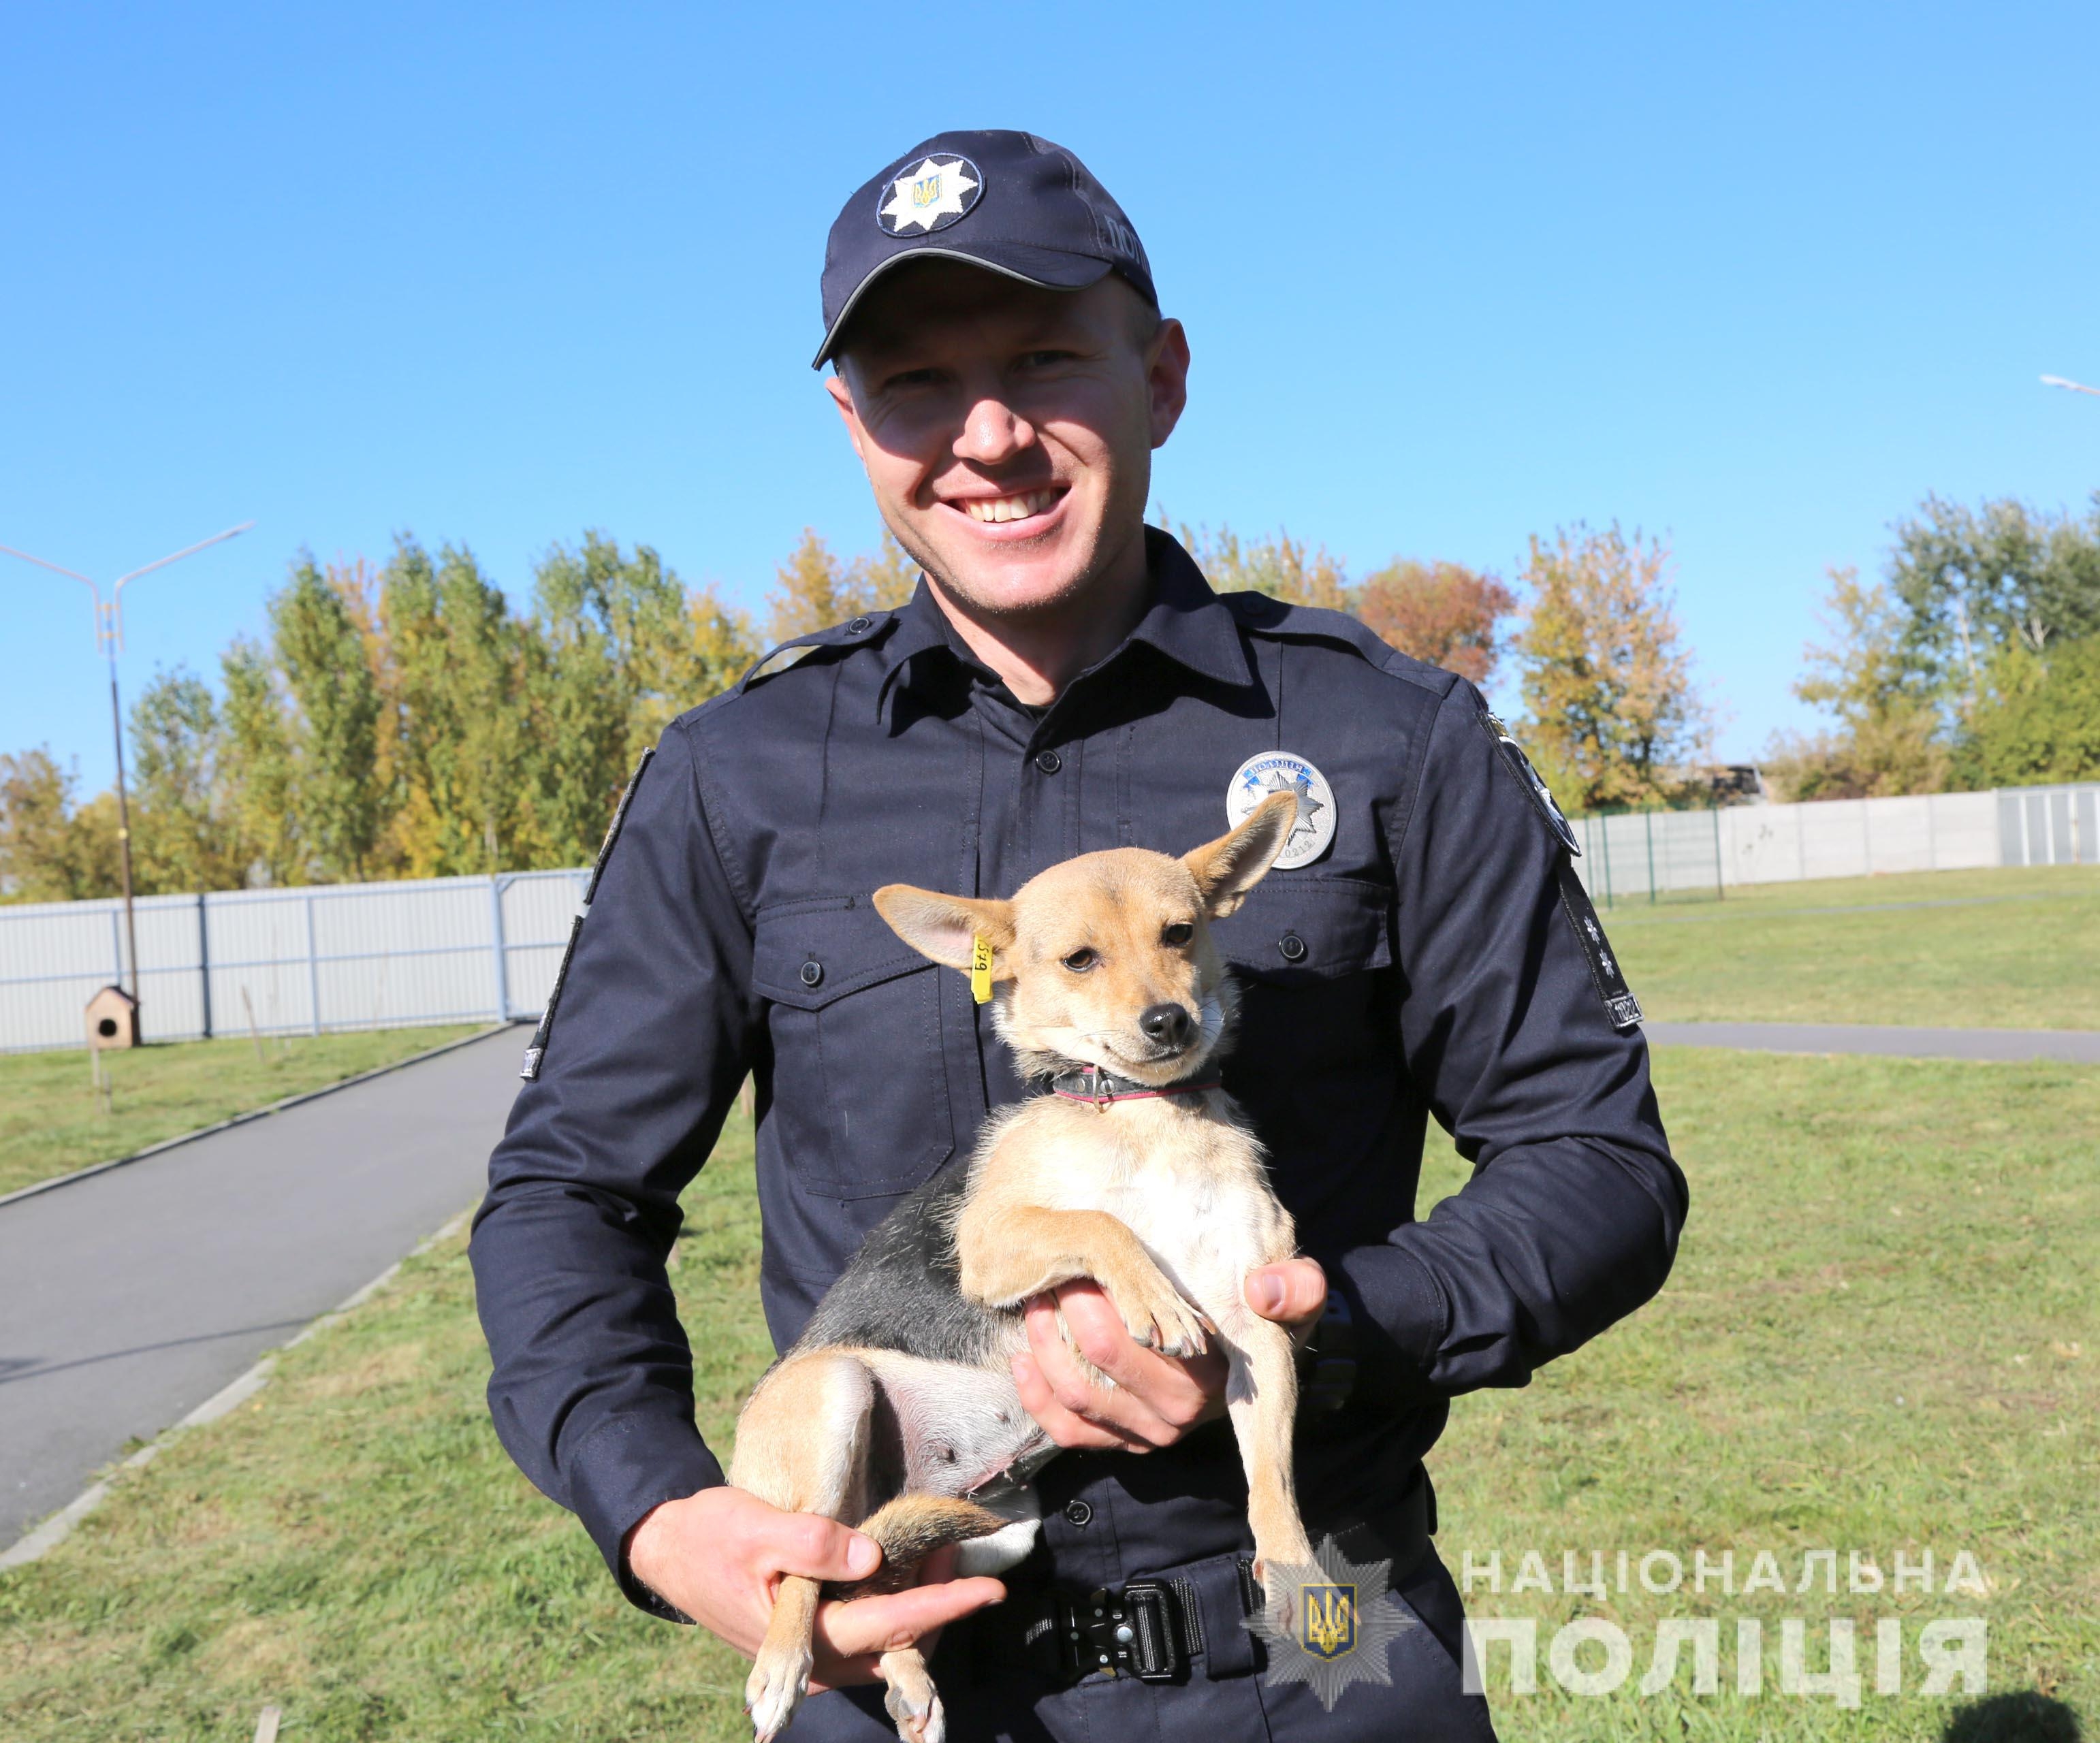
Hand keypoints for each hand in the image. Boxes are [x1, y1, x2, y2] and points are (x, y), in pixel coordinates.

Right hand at [625, 1486, 1005, 1687]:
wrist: (670, 1552)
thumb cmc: (711, 1537)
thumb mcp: (757, 1529)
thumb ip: (813, 1543)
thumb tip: (870, 1555)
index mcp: (807, 1638)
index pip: (891, 1625)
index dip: (944, 1606)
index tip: (990, 1589)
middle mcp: (818, 1660)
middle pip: (900, 1645)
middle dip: (940, 1603)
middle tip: (957, 1550)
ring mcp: (816, 1658)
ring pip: (889, 1645)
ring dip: (921, 1605)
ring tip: (938, 1554)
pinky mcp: (814, 1643)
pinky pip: (870, 1636)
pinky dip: (896, 1606)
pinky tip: (903, 1568)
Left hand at [1011, 1258, 1327, 1451]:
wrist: (1252, 1353)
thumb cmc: (1262, 1314)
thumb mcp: (1295, 1292)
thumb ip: (1298, 1286)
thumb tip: (1261, 1291)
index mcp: (1213, 1374)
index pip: (1146, 1340)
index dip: (1101, 1306)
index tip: (1086, 1267)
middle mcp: (1180, 1413)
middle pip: (1099, 1360)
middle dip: (1068, 1308)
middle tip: (1057, 1270)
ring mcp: (1147, 1433)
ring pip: (1075, 1393)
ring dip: (1044, 1343)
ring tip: (1039, 1300)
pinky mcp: (1121, 1442)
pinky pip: (1066, 1429)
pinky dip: (1035, 1393)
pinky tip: (1022, 1354)